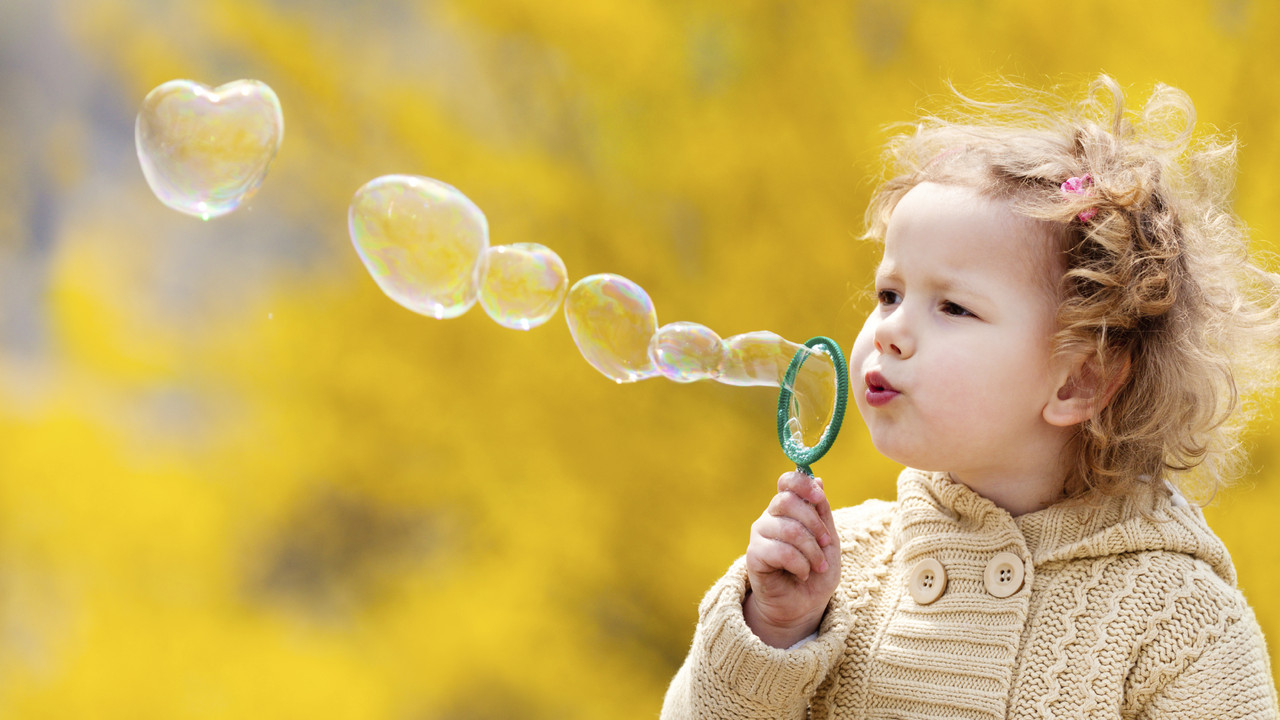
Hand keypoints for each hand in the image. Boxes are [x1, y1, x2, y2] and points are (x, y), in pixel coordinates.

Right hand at [743, 471, 840, 648]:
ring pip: (789, 529)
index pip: (787, 482)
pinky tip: (802, 573)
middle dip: (814, 524)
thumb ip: (822, 512)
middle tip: (825, 544)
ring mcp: (759, 535)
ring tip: (817, 566)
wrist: (804, 605)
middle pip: (787, 501)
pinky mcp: (754, 556)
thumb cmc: (816, 571)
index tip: (819, 497)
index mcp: (787, 509)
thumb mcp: (828, 540)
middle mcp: (770, 517)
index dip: (802, 484)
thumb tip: (817, 479)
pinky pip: (780, 551)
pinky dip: (799, 564)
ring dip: (811, 551)